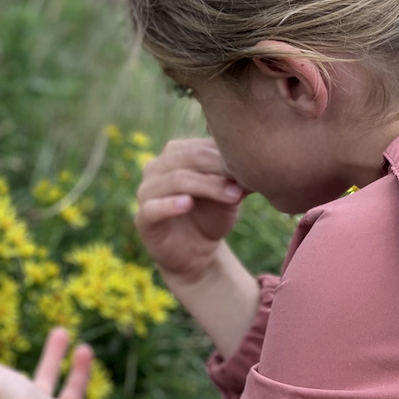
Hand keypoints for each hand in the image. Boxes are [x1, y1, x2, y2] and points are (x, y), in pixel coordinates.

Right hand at [135, 138, 244, 286]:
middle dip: (220, 167)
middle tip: (246, 180)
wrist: (197, 253)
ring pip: (175, 180)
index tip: (254, 165)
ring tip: (233, 196)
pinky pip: (153, 208)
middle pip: (189, 157)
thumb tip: (256, 162)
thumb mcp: (230, 194)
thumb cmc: (213, 216)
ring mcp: (146, 192)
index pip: (201, 145)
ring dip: (207, 186)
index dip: (227, 154)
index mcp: (175, 154)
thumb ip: (237, 177)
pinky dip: (170, 204)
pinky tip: (188, 204)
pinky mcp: (143, 218)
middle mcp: (157, 167)